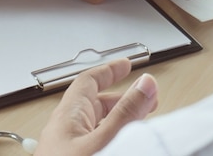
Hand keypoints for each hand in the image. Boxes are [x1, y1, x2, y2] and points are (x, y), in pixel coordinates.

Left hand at [35, 59, 157, 155]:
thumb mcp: (102, 143)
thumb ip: (125, 114)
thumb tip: (144, 85)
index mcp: (68, 117)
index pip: (88, 81)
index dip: (109, 70)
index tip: (127, 64)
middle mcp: (66, 131)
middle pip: (95, 104)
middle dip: (122, 98)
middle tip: (146, 98)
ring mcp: (69, 150)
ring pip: (97, 126)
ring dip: (120, 121)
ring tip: (142, 124)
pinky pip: (96, 144)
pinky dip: (114, 139)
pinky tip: (126, 146)